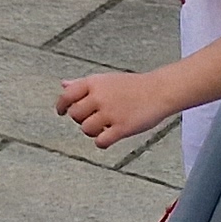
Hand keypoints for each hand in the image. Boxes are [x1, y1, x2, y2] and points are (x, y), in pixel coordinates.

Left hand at [56, 71, 173, 148]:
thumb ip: (82, 83)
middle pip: (75, 115)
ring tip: (103, 128)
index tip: (60, 112)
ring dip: (92, 131)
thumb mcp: (105, 79)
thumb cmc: (133, 85)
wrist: (159, 91)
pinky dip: (101, 142)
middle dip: (80, 119)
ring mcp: (110, 113)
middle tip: (92, 119)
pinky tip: (107, 138)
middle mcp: (99, 97)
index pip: (67, 96)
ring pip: (86, 129)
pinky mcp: (122, 128)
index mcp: (93, 83)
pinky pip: (101, 141)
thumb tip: (63, 85)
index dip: (61, 106)